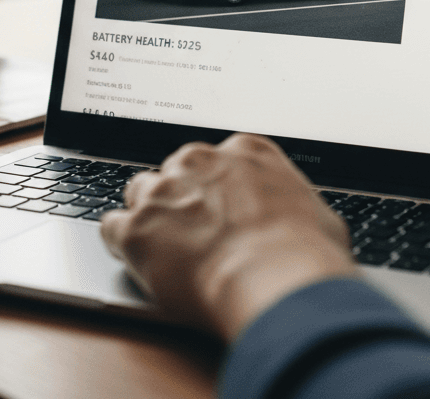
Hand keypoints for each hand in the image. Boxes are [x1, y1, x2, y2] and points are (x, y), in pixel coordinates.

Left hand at [100, 133, 355, 338]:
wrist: (274, 279)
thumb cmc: (304, 253)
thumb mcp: (317, 214)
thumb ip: (293, 205)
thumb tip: (306, 223)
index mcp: (244, 151)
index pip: (219, 159)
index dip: (217, 186)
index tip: (220, 206)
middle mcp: (199, 162)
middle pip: (176, 171)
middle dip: (181, 198)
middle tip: (193, 232)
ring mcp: (164, 192)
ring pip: (140, 192)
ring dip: (149, 216)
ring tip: (162, 246)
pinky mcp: (137, 228)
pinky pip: (111, 227)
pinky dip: (121, 243)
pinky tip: (134, 258)